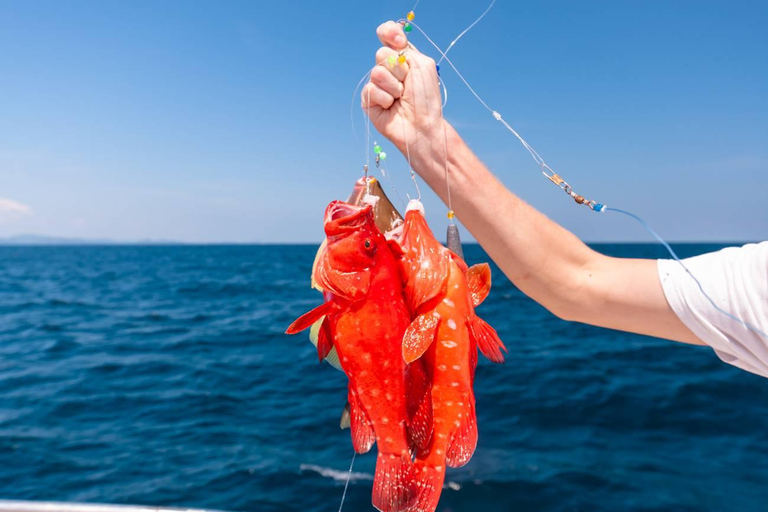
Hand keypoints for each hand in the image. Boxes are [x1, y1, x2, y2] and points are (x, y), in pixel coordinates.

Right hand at [362, 21, 443, 154]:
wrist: (421, 126)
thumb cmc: (426, 99)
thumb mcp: (424, 66)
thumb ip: (407, 49)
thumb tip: (390, 45)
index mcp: (403, 58)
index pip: (387, 34)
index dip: (389, 33)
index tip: (400, 44)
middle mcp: (389, 69)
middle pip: (381, 53)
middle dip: (398, 70)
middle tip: (407, 85)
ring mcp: (378, 84)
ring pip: (376, 72)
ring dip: (394, 86)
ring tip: (400, 98)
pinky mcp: (369, 99)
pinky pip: (371, 89)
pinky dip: (385, 98)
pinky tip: (391, 107)